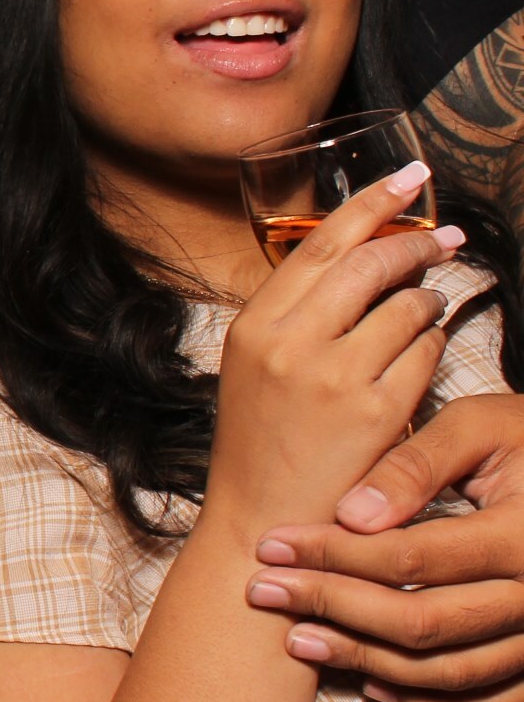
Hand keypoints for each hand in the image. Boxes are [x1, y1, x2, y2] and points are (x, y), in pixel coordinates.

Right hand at [210, 163, 458, 531]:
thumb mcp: (255, 368)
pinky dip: (436, 342)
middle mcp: (290, 342)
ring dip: (429, 297)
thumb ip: (294, 316)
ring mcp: (334, 376)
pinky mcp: (377, 410)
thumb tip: (357, 261)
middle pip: (370, 261)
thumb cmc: (262, 444)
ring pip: (407, 304)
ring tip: (429, 304)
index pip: (321, 243)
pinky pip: (427, 351)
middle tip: (445, 237)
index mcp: (255, 325)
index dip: (372, 202)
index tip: (411, 177)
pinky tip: (427, 348)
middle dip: (417, 241)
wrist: (262, 523)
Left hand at [248, 391, 523, 701]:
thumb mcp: (478, 426)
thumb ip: (415, 464)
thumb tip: (350, 514)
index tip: (272, 545)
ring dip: (366, 659)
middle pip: (422, 622)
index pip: (412, 557)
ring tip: (298, 639)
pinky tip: (372, 682)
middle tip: (264, 591)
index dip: (334, 554)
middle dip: (332, 607)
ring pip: (448, 671)